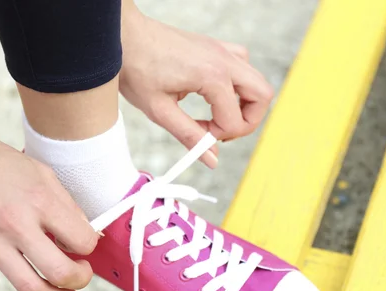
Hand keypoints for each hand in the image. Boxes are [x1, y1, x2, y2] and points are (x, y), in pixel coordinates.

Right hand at [0, 123, 97, 290]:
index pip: (82, 240)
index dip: (89, 246)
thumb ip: (68, 206)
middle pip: (60, 272)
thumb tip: (88, 234)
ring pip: (29, 289)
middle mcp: (15, 225)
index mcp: (40, 202)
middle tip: (83, 274)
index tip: (84, 245)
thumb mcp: (43, 174)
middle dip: (81, 279)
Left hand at [119, 10, 273, 167]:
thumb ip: (190, 137)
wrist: (122, 36)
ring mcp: (222, 50)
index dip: (219, 137)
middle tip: (222, 132)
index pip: (235, 120)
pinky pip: (243, 66)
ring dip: (245, 104)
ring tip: (218, 115)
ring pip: (257, 81)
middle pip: (263, 96)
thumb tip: (212, 160)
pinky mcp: (217, 47)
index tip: (198, 136)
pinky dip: (238, 85)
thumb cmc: (135, 68)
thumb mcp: (160, 111)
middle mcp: (224, 60)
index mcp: (211, 76)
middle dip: (248, 122)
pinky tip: (215, 95)